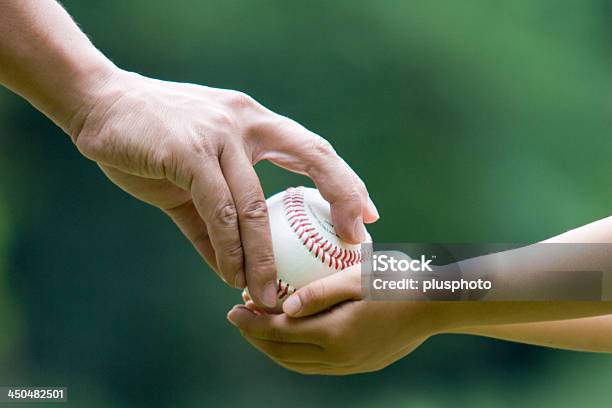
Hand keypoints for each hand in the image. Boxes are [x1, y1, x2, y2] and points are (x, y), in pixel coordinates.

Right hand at [66, 68, 378, 307]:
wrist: (100, 107)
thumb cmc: (152, 142)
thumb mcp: (194, 177)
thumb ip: (216, 219)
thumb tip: (235, 268)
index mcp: (254, 123)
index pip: (312, 148)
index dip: (344, 181)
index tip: (365, 215)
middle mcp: (245, 122)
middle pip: (310, 154)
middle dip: (341, 196)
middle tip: (354, 242)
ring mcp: (218, 134)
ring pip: (255, 203)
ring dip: (266, 256)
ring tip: (272, 292)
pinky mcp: (187, 152)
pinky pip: (218, 211)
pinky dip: (229, 249)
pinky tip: (233, 275)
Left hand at [228, 266, 447, 374]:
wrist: (437, 304)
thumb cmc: (398, 281)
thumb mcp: (357, 277)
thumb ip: (319, 293)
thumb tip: (283, 308)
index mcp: (335, 335)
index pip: (279, 334)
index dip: (252, 324)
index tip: (231, 310)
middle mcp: (340, 357)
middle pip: (284, 354)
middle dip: (256, 338)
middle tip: (239, 318)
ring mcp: (352, 365)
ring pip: (299, 364)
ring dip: (274, 348)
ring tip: (260, 329)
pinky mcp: (361, 364)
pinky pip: (318, 365)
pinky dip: (296, 353)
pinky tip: (294, 336)